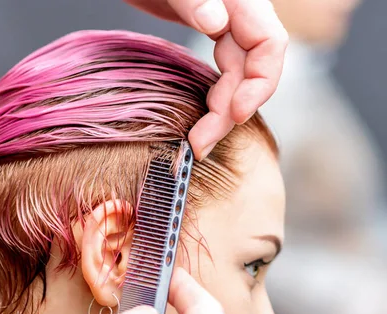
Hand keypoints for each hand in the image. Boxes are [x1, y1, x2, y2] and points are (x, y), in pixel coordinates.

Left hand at [124, 0, 288, 159]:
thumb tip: (216, 22)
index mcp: (241, 0)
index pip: (269, 44)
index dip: (258, 84)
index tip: (233, 114)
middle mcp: (239, 12)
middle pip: (252, 68)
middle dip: (231, 110)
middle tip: (202, 143)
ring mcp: (226, 22)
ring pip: (237, 74)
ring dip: (221, 109)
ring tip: (199, 139)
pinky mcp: (209, 29)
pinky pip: (223, 68)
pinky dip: (215, 93)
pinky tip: (203, 113)